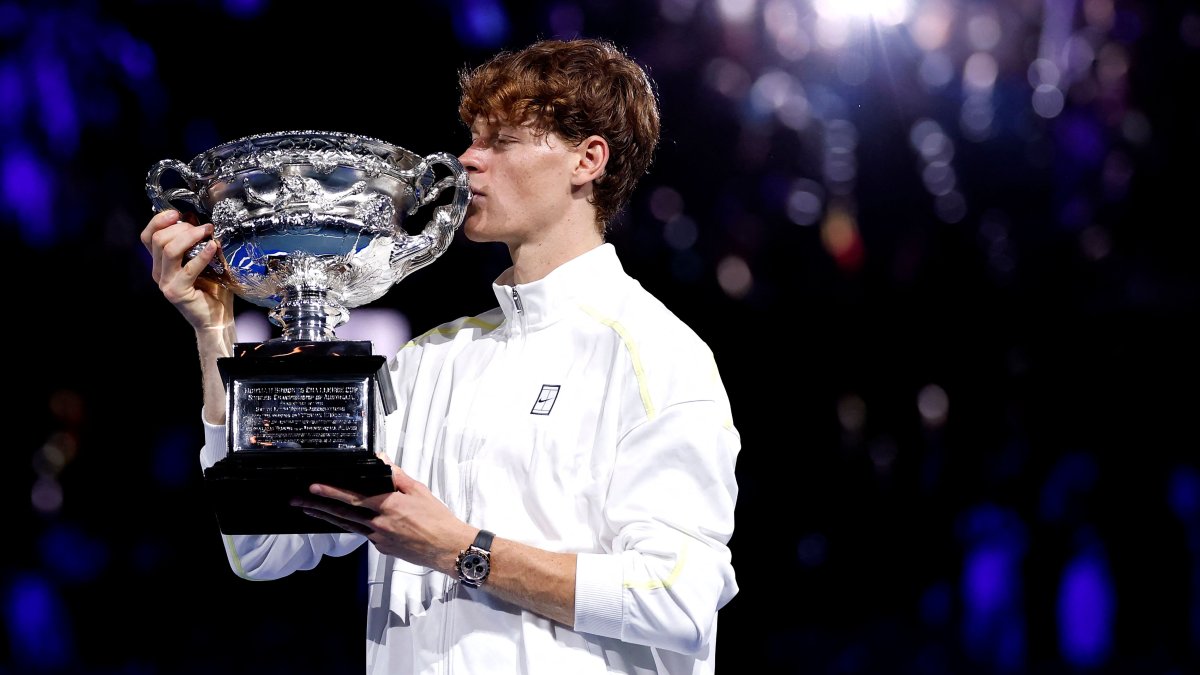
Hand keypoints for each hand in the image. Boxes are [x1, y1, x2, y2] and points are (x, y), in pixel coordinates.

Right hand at [140, 210, 233, 329]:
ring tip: (208, 232)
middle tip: (202, 227)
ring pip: (168, 250)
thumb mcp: (203, 261)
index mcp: (160, 263)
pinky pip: (188, 268)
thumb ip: (197, 245)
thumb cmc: (213, 290)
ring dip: (189, 236)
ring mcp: (165, 282)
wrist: (216, 319)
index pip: (148, 236)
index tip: (177, 213)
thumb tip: (202, 223)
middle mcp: (158, 272)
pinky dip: (202, 254)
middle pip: (158, 239)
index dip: (158, 221)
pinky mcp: (176, 292)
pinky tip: (214, 246)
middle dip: (180, 228)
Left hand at [292, 467, 474, 574]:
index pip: (354, 496)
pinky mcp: (382, 548)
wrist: (447, 548)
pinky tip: (343, 521)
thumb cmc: (437, 519)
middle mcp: (379, 524)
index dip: (331, 491)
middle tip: (298, 501)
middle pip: (343, 513)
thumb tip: (382, 460)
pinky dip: (351, 526)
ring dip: (327, 517)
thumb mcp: (419, 491)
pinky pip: (363, 534)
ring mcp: (379, 539)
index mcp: (389, 506)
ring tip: (309, 511)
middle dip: (318, 506)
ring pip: (348, 526)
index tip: (313, 487)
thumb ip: (397, 476)